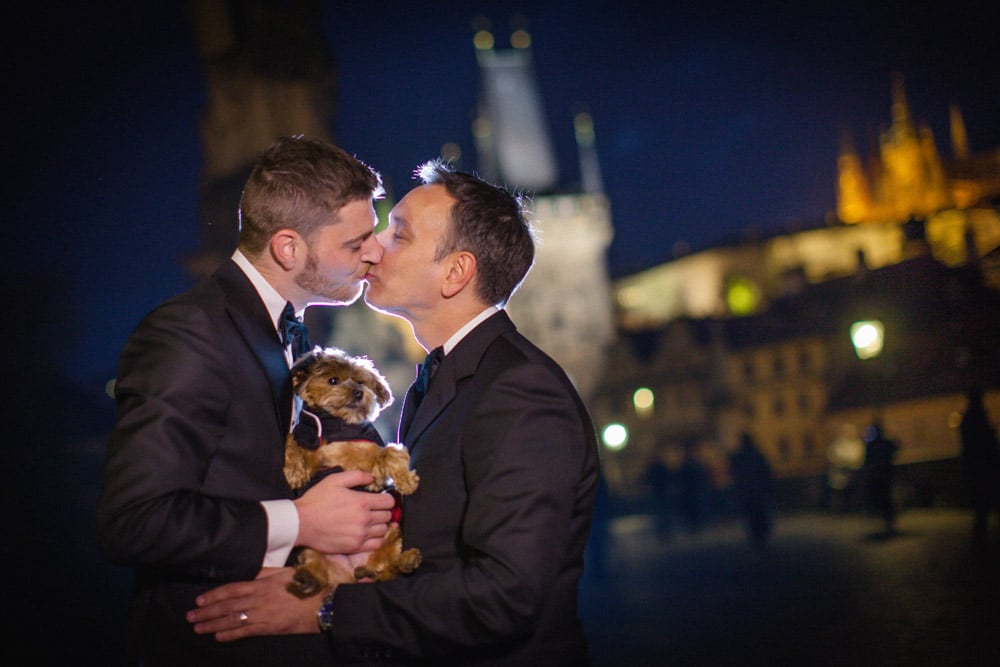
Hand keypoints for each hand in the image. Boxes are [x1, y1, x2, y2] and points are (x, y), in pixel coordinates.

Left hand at [187, 567, 323, 640]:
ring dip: (213, 625)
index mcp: (261, 584)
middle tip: (190, 616)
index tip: (199, 599)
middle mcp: (258, 599)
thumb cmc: (304, 585)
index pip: (231, 589)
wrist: (321, 604)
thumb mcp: (283, 572)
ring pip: (232, 620)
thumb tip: (247, 572)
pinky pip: (245, 632)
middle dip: (206, 612)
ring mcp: (262, 615)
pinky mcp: (268, 628)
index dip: (213, 595)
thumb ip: (264, 572)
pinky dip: (230, 635)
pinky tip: (218, 636)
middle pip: (227, 606)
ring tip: (198, 628)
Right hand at [294, 469, 394, 553]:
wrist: (301, 523)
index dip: (386, 499)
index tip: (381, 499)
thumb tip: (371, 478)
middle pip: (387, 516)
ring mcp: (360, 535)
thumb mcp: (334, 480)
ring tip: (370, 522)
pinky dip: (376, 539)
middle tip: (374, 510)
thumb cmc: (316, 500)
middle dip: (383, 511)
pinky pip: (376, 545)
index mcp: (362, 502)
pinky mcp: (354, 547)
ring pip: (383, 530)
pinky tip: (369, 534)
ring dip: (380, 525)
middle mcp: (364, 519)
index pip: (389, 502)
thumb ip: (356, 476)